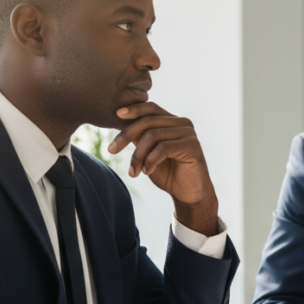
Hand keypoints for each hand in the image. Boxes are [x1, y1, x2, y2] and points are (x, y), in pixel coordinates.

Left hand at [108, 102, 218, 235]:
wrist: (188, 194)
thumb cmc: (168, 174)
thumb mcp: (148, 152)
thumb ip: (140, 137)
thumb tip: (121, 121)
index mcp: (173, 121)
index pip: (151, 108)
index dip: (134, 109)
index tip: (117, 114)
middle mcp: (183, 123)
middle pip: (148, 121)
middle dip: (126, 135)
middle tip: (111, 150)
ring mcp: (188, 134)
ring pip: (152, 136)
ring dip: (137, 156)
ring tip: (133, 171)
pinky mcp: (192, 146)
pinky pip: (163, 148)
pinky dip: (150, 161)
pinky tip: (147, 171)